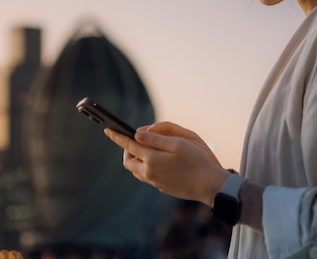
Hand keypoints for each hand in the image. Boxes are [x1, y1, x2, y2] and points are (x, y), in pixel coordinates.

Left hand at [104, 124, 229, 205]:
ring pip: (136, 170)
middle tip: (134, 140)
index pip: (128, 145)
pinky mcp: (162, 188)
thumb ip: (155, 138)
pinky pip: (147, 176)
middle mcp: (149, 172)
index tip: (108, 129)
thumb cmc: (196, 160)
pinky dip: (146, 166)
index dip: (117, 136)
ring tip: (144, 149)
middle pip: (128, 161)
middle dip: (127, 149)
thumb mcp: (177, 143)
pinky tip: (157, 162)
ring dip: (136, 159)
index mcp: (151, 159)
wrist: (208, 185)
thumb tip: (137, 134)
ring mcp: (155, 182)